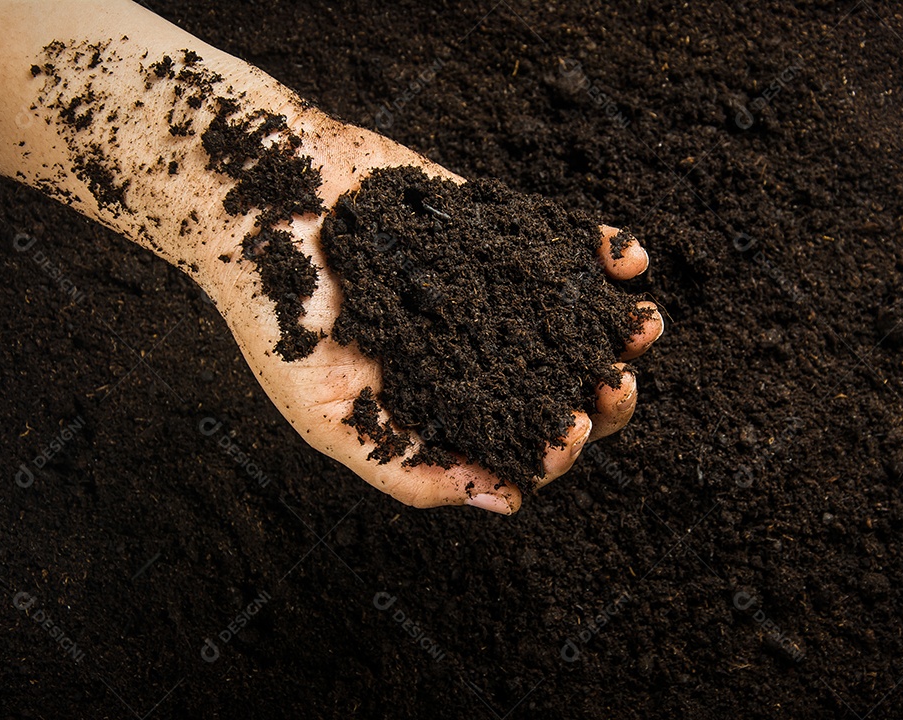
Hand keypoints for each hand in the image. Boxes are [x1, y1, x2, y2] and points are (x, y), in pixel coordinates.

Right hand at [203, 118, 663, 513]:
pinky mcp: (499, 236)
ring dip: (619, 331)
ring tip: (644, 328)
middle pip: (563, 392)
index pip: (517, 446)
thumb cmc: (278, 317)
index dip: (552, 449)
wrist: (258, 202)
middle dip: (603, 398)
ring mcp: (494, 296)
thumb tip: (503, 502)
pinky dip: (600, 253)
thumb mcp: (326, 417)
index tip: (564, 434)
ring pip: (576, 325)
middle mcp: (477, 356)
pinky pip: (563, 249)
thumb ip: (406, 469)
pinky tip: (627, 259)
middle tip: (614, 385)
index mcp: (444, 409)